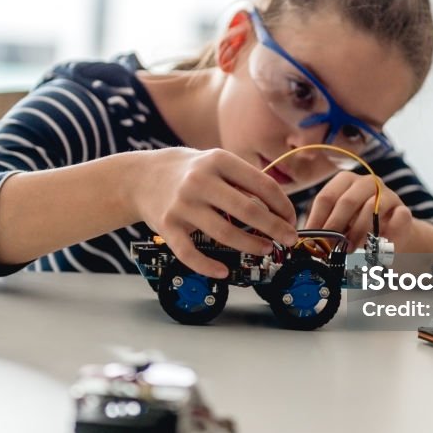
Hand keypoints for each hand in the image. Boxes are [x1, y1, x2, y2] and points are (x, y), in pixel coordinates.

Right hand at [132, 148, 298, 277]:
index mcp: (218, 161)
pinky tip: (224, 271)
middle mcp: (200, 181)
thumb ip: (243, 181)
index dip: (283, 206)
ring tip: (265, 249)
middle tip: (288, 239)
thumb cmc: (188, 172)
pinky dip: (208, 266)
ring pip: (224, 233)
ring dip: (250, 245)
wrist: (141, 177)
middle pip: (248, 210)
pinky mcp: (167, 226)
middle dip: (275, 229)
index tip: (291, 219)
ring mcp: (182, 204)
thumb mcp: (215, 163)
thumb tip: (278, 210)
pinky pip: (190, 253)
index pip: (262, 185)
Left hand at [304, 171, 432, 252]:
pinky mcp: (404, 210)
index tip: (310, 240)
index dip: (316, 220)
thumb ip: (325, 226)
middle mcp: (367, 182)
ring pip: (370, 209)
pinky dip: (384, 236)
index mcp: (346, 180)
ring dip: (357, 234)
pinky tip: (375, 247)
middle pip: (347, 202)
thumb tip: (304, 241)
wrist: (392, 231)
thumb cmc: (359, 224)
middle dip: (334, 227)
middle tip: (328, 247)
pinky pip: (396, 220)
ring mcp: (388, 194)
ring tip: (349, 249)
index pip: (326, 197)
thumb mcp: (340, 222)